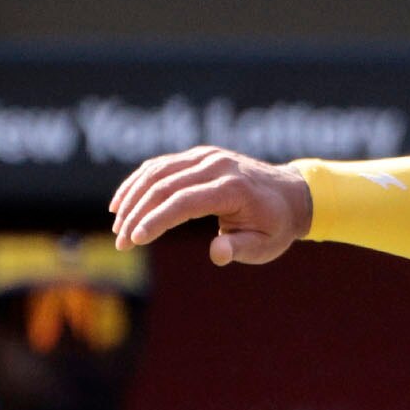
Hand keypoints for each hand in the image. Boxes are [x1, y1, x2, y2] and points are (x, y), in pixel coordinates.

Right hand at [109, 144, 312, 266]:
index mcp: (232, 188)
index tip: (136, 239)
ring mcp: (205, 156)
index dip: (157, 220)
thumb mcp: (265, 245)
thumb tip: (217, 253)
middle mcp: (216, 165)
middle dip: (138, 215)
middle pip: (164, 186)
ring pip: (157, 172)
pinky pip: (161, 166)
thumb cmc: (276, 225)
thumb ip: (240, 249)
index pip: (184, 201)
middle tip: (122, 243)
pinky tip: (122, 203)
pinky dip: (138, 182)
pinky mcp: (198, 156)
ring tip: (118, 226)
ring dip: (132, 198)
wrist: (292, 194)